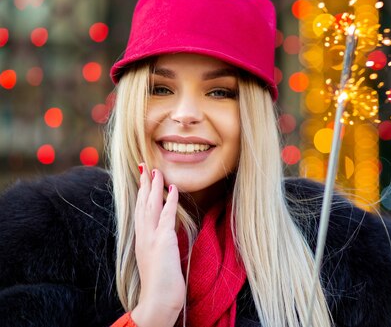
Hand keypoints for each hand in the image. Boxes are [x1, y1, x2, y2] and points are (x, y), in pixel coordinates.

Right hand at [131, 165, 184, 326]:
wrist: (158, 300)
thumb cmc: (161, 284)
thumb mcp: (159, 258)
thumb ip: (161, 244)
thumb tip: (167, 234)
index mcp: (141, 240)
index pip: (140, 211)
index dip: (141, 193)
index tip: (143, 179)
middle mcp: (143, 236)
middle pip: (142, 204)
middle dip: (144, 184)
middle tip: (145, 166)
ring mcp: (151, 238)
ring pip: (151, 206)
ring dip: (154, 187)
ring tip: (156, 171)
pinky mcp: (163, 242)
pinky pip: (166, 216)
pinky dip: (170, 201)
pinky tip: (172, 189)